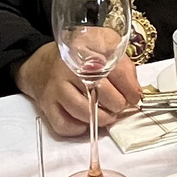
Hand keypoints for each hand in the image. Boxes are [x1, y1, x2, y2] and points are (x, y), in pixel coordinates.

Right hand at [16, 49, 141, 137]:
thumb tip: (135, 92)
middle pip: (103, 94)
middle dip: (117, 104)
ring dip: (101, 118)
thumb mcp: (103, 47)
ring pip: (84, 112)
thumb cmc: (77, 58)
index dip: (130, 89)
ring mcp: (56, 88)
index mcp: (88, 49)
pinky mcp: (46, 105)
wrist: (41, 63)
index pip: (117, 72)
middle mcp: (69, 68)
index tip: (133, 96)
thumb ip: (123, 65)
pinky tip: (85, 120)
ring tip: (106, 114)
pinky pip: (65, 125)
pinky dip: (78, 128)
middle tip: (118, 104)